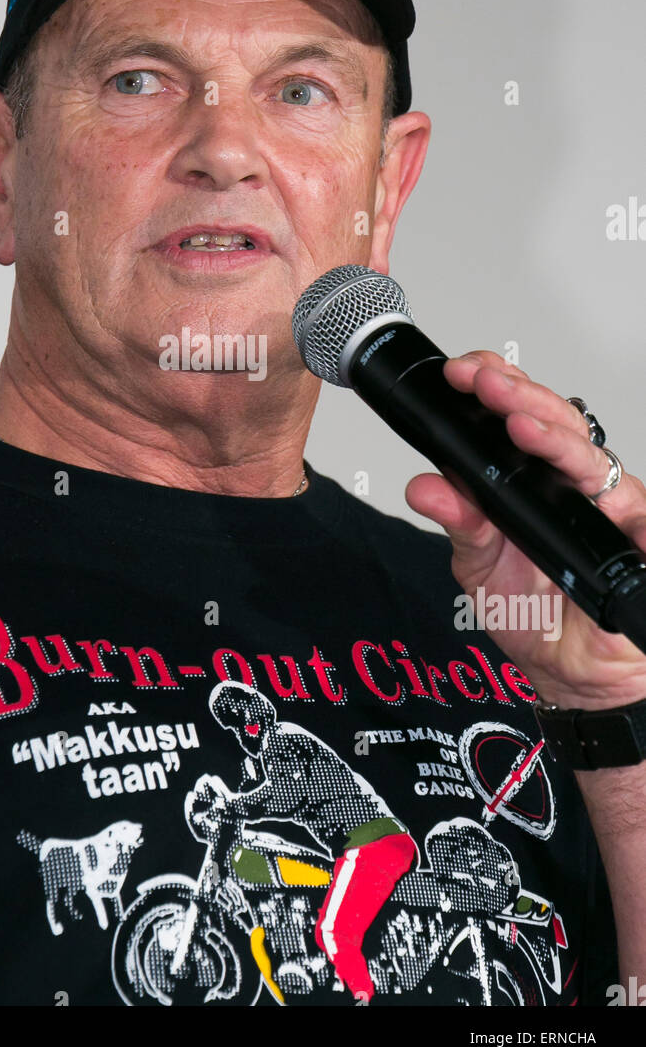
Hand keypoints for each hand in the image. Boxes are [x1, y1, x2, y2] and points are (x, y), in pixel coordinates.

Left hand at [404, 351, 645, 710]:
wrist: (571, 672)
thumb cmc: (531, 611)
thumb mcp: (479, 565)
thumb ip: (457, 521)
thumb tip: (423, 486)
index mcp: (529, 477)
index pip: (515, 413)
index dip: (492, 385)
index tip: (460, 373)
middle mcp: (570, 482)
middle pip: (552, 420)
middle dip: (517, 394)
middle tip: (482, 382)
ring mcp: (607, 505)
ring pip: (589, 455)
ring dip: (553, 436)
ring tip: (520, 426)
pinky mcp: (639, 533)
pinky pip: (636, 509)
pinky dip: (623, 501)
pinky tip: (597, 487)